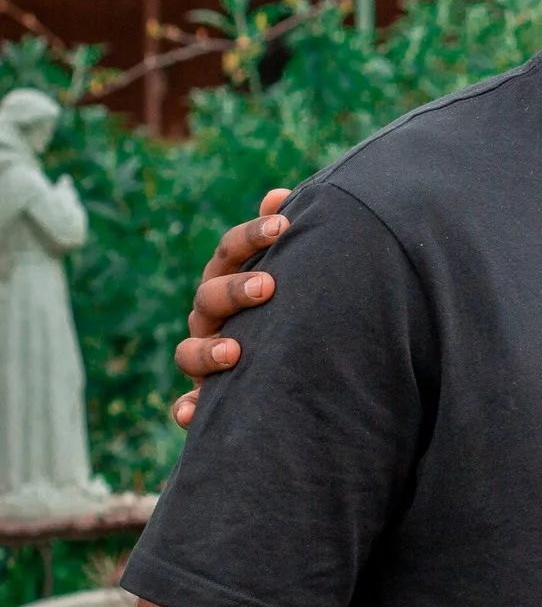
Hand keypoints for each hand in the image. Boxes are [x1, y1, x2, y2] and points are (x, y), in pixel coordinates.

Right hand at [171, 188, 292, 428]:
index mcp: (230, 279)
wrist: (289, 357)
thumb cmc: (286, 303)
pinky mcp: (206, 394)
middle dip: (235, 290)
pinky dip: (188, 409)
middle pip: (210, 297)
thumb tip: (278, 194)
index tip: (283, 225)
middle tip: (269, 286)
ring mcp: (205, 354)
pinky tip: (194, 412)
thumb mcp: (285, 268)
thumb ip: (280, 235)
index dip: (252, 236)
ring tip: (235, 351)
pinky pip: (188, 405)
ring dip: (208, 350)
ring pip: (189, 351)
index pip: (230, 251)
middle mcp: (211, 316)